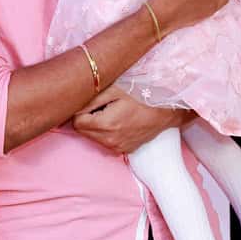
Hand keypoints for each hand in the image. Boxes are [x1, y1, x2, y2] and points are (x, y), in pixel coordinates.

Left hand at [72, 85, 186, 154]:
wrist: (169, 108)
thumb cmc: (143, 94)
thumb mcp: (114, 89)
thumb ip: (90, 99)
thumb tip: (72, 106)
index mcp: (106, 125)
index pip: (76, 122)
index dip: (81, 110)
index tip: (92, 101)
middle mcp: (110, 141)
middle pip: (83, 131)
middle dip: (88, 118)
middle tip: (103, 104)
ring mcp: (118, 147)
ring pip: (93, 136)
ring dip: (97, 124)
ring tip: (113, 111)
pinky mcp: (125, 150)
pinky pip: (106, 141)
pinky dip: (107, 131)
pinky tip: (120, 120)